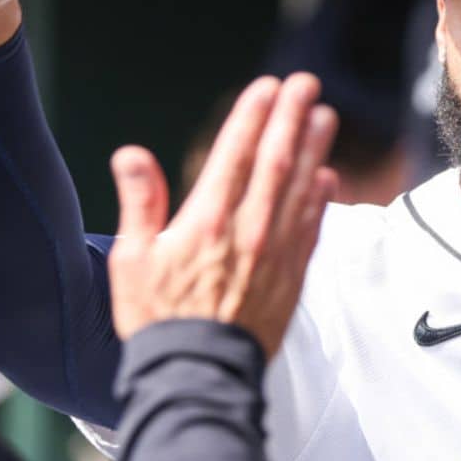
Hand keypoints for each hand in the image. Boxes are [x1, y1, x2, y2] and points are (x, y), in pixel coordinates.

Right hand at [107, 74, 338, 357]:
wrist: (195, 376)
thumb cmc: (156, 320)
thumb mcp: (131, 260)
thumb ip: (140, 202)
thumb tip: (131, 154)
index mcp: (206, 220)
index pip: (235, 154)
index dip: (252, 116)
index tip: (266, 87)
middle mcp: (248, 230)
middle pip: (277, 162)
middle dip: (292, 118)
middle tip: (306, 84)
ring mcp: (276, 253)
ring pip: (302, 190)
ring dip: (315, 150)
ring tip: (326, 116)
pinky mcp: (292, 278)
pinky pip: (312, 230)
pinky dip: (322, 202)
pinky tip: (329, 179)